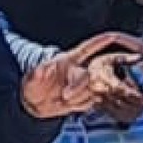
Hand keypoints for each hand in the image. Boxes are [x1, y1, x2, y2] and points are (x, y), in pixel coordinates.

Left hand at [20, 30, 142, 118]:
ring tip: (63, 100)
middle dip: (82, 85)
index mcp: (67, 61)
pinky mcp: (85, 97)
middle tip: (64, 96)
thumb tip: (42, 68)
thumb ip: (37, 74)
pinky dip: (80, 105)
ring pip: (92, 88)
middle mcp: (78, 71)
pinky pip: (90, 101)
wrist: (35, 105)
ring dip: (80, 97)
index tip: (112, 36)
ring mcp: (83, 85)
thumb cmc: (32, 87)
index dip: (99, 42)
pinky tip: (70, 105)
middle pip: (91, 73)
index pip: (86, 49)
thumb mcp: (31, 80)